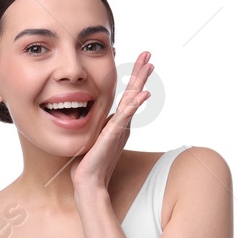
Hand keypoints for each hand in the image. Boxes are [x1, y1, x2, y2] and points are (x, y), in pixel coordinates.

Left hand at [73, 50, 152, 195]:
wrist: (88, 182)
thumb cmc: (89, 163)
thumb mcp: (93, 138)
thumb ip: (98, 127)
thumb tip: (91, 118)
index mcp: (116, 123)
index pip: (127, 97)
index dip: (134, 79)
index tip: (141, 62)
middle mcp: (121, 124)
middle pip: (133, 94)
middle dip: (140, 73)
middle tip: (149, 55)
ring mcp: (118, 130)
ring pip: (131, 101)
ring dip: (140, 83)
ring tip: (149, 66)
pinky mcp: (112, 136)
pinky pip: (124, 118)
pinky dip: (133, 106)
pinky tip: (142, 95)